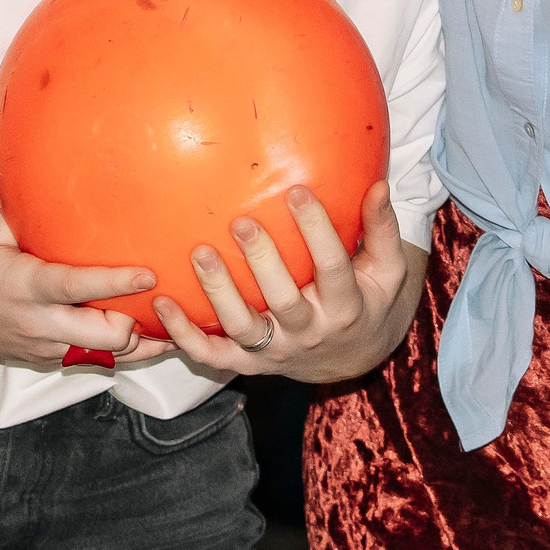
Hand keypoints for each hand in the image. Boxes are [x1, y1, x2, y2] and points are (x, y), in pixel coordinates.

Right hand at [0, 211, 174, 370]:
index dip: (117, 283)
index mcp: (22, 286)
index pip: (77, 288)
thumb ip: (32, 216)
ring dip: (133, 343)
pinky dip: (109, 348)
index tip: (150, 273)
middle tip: (163, 301)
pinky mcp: (36, 362)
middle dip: (137, 326)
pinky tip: (134, 330)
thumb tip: (75, 192)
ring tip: (169, 322)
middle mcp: (34, 325)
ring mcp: (36, 349)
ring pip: (101, 358)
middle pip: (102, 339)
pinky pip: (83, 360)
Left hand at [152, 182, 422, 384]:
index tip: (296, 192)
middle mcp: (309, 333)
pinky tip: (163, 303)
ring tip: (199, 253)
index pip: (332, 268)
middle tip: (240, 222)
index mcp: (346, 307)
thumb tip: (379, 185)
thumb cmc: (367, 300)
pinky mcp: (248, 363)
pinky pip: (212, 356)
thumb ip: (380, 230)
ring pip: (243, 328)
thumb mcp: (386, 270)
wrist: (352, 358)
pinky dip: (184, 336)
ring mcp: (275, 352)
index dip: (316, 230)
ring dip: (219, 292)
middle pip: (284, 301)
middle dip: (262, 261)